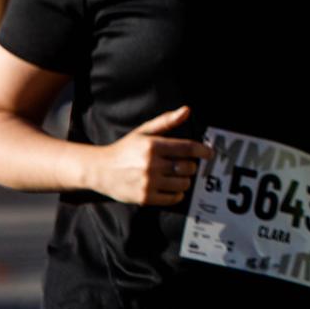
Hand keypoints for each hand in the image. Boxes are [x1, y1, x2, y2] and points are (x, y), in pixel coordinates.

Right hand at [84, 105, 215, 206]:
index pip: (188, 148)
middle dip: (190, 166)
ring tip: (177, 176)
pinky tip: (171, 187)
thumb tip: (187, 110)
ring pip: (183, 184)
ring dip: (185, 180)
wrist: (100, 170)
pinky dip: (177, 194)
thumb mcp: (143, 131)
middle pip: (188, 167)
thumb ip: (166, 121)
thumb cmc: (125, 149)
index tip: (209, 153)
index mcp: (152, 146)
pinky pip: (173, 198)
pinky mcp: (145, 198)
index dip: (203, 151)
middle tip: (185, 164)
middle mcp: (151, 164)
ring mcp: (148, 182)